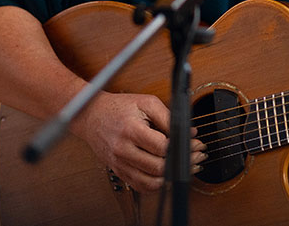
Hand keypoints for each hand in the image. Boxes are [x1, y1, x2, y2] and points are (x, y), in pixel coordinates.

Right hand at [72, 92, 206, 192]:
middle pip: (158, 168)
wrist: (92, 115)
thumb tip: (190, 132)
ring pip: (150, 182)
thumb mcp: (147, 103)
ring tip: (186, 167)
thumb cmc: (119, 108)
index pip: (162, 147)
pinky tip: (168, 174)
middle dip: (182, 163)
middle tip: (196, 156)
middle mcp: (123, 151)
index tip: (195, 144)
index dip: (183, 147)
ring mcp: (119, 164)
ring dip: (172, 177)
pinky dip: (157, 184)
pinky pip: (140, 186)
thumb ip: (169, 118)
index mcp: (131, 131)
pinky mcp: (118, 171)